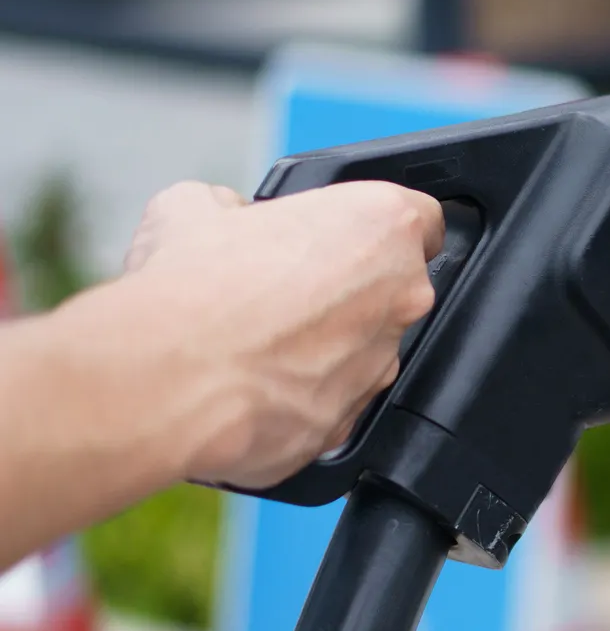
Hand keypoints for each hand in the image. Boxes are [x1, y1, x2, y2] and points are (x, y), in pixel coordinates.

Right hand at [119, 180, 443, 487]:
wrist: (170, 379)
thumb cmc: (193, 288)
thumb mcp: (194, 206)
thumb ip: (231, 207)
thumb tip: (224, 216)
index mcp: (381, 228)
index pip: (418, 219)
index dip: (374, 226)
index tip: (342, 234)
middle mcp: (399, 298)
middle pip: (387, 288)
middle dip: (339, 288)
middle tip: (274, 289)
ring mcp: (380, 366)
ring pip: (359, 349)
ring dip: (318, 345)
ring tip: (249, 341)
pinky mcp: (349, 423)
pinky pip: (329, 401)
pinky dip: (295, 394)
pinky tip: (246, 383)